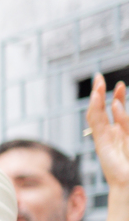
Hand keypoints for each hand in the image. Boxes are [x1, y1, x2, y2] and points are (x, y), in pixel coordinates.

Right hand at [88, 73, 128, 194]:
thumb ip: (126, 121)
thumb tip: (117, 104)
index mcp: (121, 133)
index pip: (117, 110)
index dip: (118, 97)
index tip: (120, 86)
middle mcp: (111, 134)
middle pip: (102, 109)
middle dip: (100, 93)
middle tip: (98, 77)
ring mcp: (104, 138)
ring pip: (95, 113)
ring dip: (95, 98)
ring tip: (97, 83)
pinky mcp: (100, 143)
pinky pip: (96, 123)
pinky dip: (95, 109)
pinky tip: (97, 97)